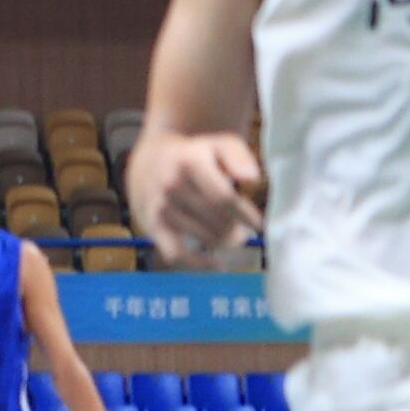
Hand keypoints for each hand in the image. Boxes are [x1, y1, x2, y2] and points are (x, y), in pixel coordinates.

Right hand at [128, 127, 265, 264]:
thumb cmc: (195, 156)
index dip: (246, 215)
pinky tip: (218, 265)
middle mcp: (172, 184)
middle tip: (243, 231)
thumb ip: (239, 157)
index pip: (224, 198)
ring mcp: (162, 207)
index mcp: (190, 161)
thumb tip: (253, 179)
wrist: (149, 162)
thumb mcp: (218, 145)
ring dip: (224, 242)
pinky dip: (200, 264)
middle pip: (218, 221)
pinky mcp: (153, 227)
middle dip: (237, 230)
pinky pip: (177, 254)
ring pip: (206, 238)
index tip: (259, 225)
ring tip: (231, 237)